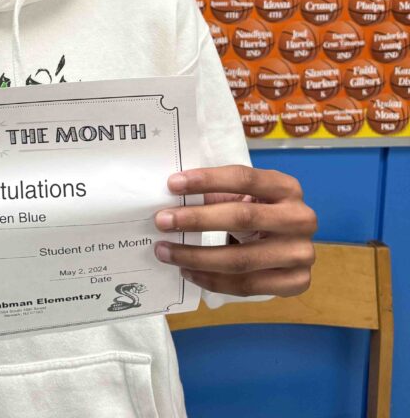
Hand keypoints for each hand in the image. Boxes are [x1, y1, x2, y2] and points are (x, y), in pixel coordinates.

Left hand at [153, 165, 316, 297]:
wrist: (292, 245)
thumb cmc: (259, 212)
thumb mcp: (244, 196)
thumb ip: (216, 195)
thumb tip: (172, 200)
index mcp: (286, 187)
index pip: (243, 178)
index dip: (207, 180)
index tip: (172, 184)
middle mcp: (300, 218)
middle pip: (242, 217)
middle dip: (196, 219)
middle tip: (162, 221)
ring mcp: (301, 253)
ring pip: (241, 259)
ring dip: (196, 257)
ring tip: (167, 252)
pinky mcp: (297, 282)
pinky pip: (247, 286)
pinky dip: (212, 280)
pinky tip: (189, 272)